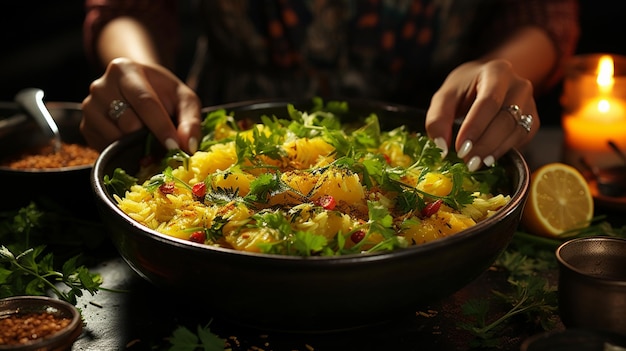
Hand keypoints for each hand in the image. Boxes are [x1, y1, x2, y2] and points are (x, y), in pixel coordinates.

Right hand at [80, 57, 201, 152]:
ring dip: (136, 145)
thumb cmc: (163, 93)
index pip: (145, 102)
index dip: (161, 127)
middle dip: (149, 136)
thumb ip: (190, 120)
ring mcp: (89, 107)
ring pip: (116, 138)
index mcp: (124, 70)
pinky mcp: (85, 127)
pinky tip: (132, 139)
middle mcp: (101, 86)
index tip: (175, 147)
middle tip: (162, 140)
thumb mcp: (184, 98)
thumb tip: (186, 146)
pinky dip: (123, 150)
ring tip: (145, 134)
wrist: (138, 88)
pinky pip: (106, 148)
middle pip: (128, 123)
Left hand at [425, 59, 538, 170]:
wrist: (484, 83)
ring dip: (495, 150)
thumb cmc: (463, 90)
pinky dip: (504, 150)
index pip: (489, 102)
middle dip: (485, 143)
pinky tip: (487, 158)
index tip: (460, 148)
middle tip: (467, 161)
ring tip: (475, 163)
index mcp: (496, 72)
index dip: (475, 127)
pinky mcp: (532, 119)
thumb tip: (442, 147)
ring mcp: (529, 102)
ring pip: (517, 131)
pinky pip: (522, 137)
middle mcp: (518, 85)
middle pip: (506, 119)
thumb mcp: (444, 98)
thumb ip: (437, 119)